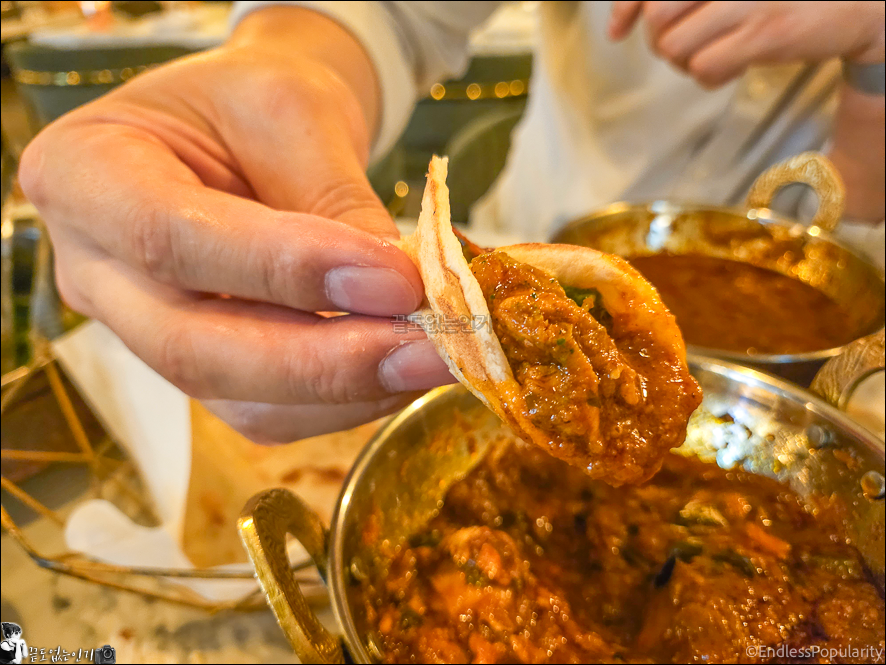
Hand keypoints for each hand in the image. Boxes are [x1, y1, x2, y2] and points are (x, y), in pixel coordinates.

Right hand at [19, 9, 453, 443]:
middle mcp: (97, 272)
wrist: (243, 130)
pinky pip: (267, 412)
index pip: (170, 237)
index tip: (393, 278)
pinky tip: (401, 369)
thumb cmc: (252, 103)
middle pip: (193, 348)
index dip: (283, 268)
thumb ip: (335, 202)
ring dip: (345, 391)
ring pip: (235, 397)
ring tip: (433, 358)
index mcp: (84, 174)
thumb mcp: (291, 113)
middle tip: (429, 349)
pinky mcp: (205, 370)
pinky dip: (343, 401)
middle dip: (322, 361)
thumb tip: (402, 290)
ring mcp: (146, 333)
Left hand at [609, 1, 885, 87]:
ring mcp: (747, 1)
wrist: (860, 1)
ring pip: (675, 48)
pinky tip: (734, 66)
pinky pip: (704, 69)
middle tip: (688, 45)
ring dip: (687, 62)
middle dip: (660, 43)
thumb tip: (622, 21)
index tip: (617, 30)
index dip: (625, 8)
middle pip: (657, 19)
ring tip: (717, 53)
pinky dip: (711, 76)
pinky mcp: (765, 32)